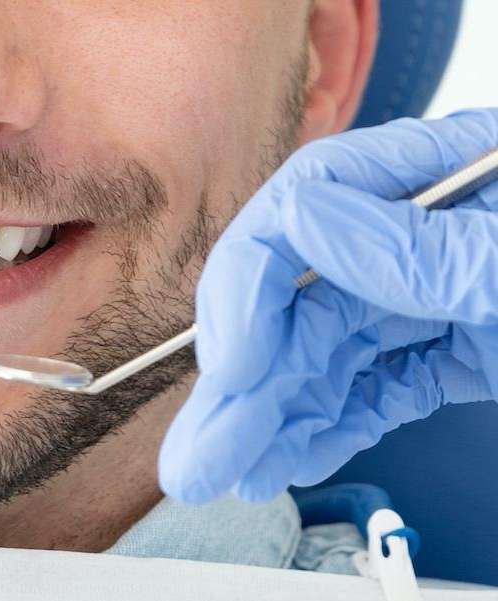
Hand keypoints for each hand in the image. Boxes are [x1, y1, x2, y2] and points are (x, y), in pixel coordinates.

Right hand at [161, 108, 497, 504]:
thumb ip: (420, 246)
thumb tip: (303, 224)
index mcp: (444, 172)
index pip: (304, 207)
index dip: (249, 286)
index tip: (228, 362)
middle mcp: (428, 231)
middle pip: (299, 299)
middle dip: (242, 385)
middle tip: (198, 451)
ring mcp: (441, 293)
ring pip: (326, 358)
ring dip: (269, 422)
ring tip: (222, 472)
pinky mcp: (459, 349)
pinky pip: (376, 390)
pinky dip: (329, 429)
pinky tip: (283, 458)